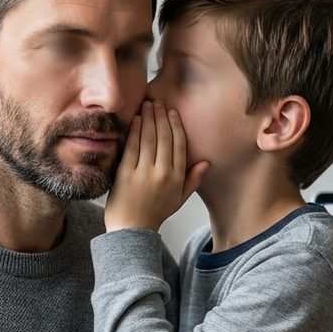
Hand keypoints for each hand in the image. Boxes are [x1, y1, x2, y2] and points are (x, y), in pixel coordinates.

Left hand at [105, 101, 209, 232]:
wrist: (132, 229)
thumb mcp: (179, 199)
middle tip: (158, 102)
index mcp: (177, 177)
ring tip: (147, 104)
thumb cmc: (155, 213)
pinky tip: (136, 119)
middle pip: (164, 137)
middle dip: (161, 116)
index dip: (176, 125)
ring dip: (149, 118)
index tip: (172, 112)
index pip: (179, 145)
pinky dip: (135, 131)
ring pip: (149, 139)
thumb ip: (193, 180)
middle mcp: (163, 173)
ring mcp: (144, 172)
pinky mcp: (126, 173)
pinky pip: (132, 147)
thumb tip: (206, 162)